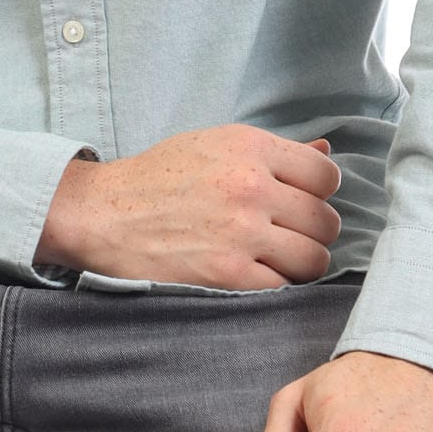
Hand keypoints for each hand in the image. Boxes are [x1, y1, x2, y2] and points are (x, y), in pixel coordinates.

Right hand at [33, 124, 340, 285]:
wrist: (106, 214)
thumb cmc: (158, 177)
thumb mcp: (213, 145)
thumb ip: (273, 151)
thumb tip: (326, 150)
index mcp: (250, 147)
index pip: (326, 174)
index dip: (319, 192)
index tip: (302, 202)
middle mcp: (251, 186)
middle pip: (325, 220)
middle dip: (312, 231)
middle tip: (288, 235)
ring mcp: (242, 232)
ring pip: (314, 258)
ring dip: (301, 263)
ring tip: (277, 259)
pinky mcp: (230, 274)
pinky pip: (284, 287)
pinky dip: (276, 286)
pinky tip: (256, 275)